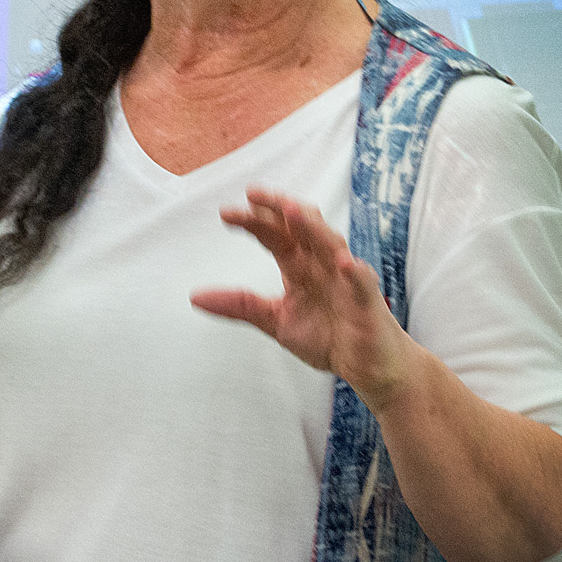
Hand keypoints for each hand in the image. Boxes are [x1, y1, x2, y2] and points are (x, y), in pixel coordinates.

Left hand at [191, 187, 417, 402]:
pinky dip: (354, 272)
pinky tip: (344, 264)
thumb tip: (194, 296)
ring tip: (292, 211)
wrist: (367, 367)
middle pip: (302, 227)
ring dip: (312, 228)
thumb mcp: (276, 321)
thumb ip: (241, 305)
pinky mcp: (368, 302)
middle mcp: (322, 265)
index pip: (275, 235)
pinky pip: (362, 282)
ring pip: (331, 244)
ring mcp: (347, 279)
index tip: (226, 213)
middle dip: (279, 209)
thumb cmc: (328, 337)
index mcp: (300, 267)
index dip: (253, 222)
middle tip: (254, 195)